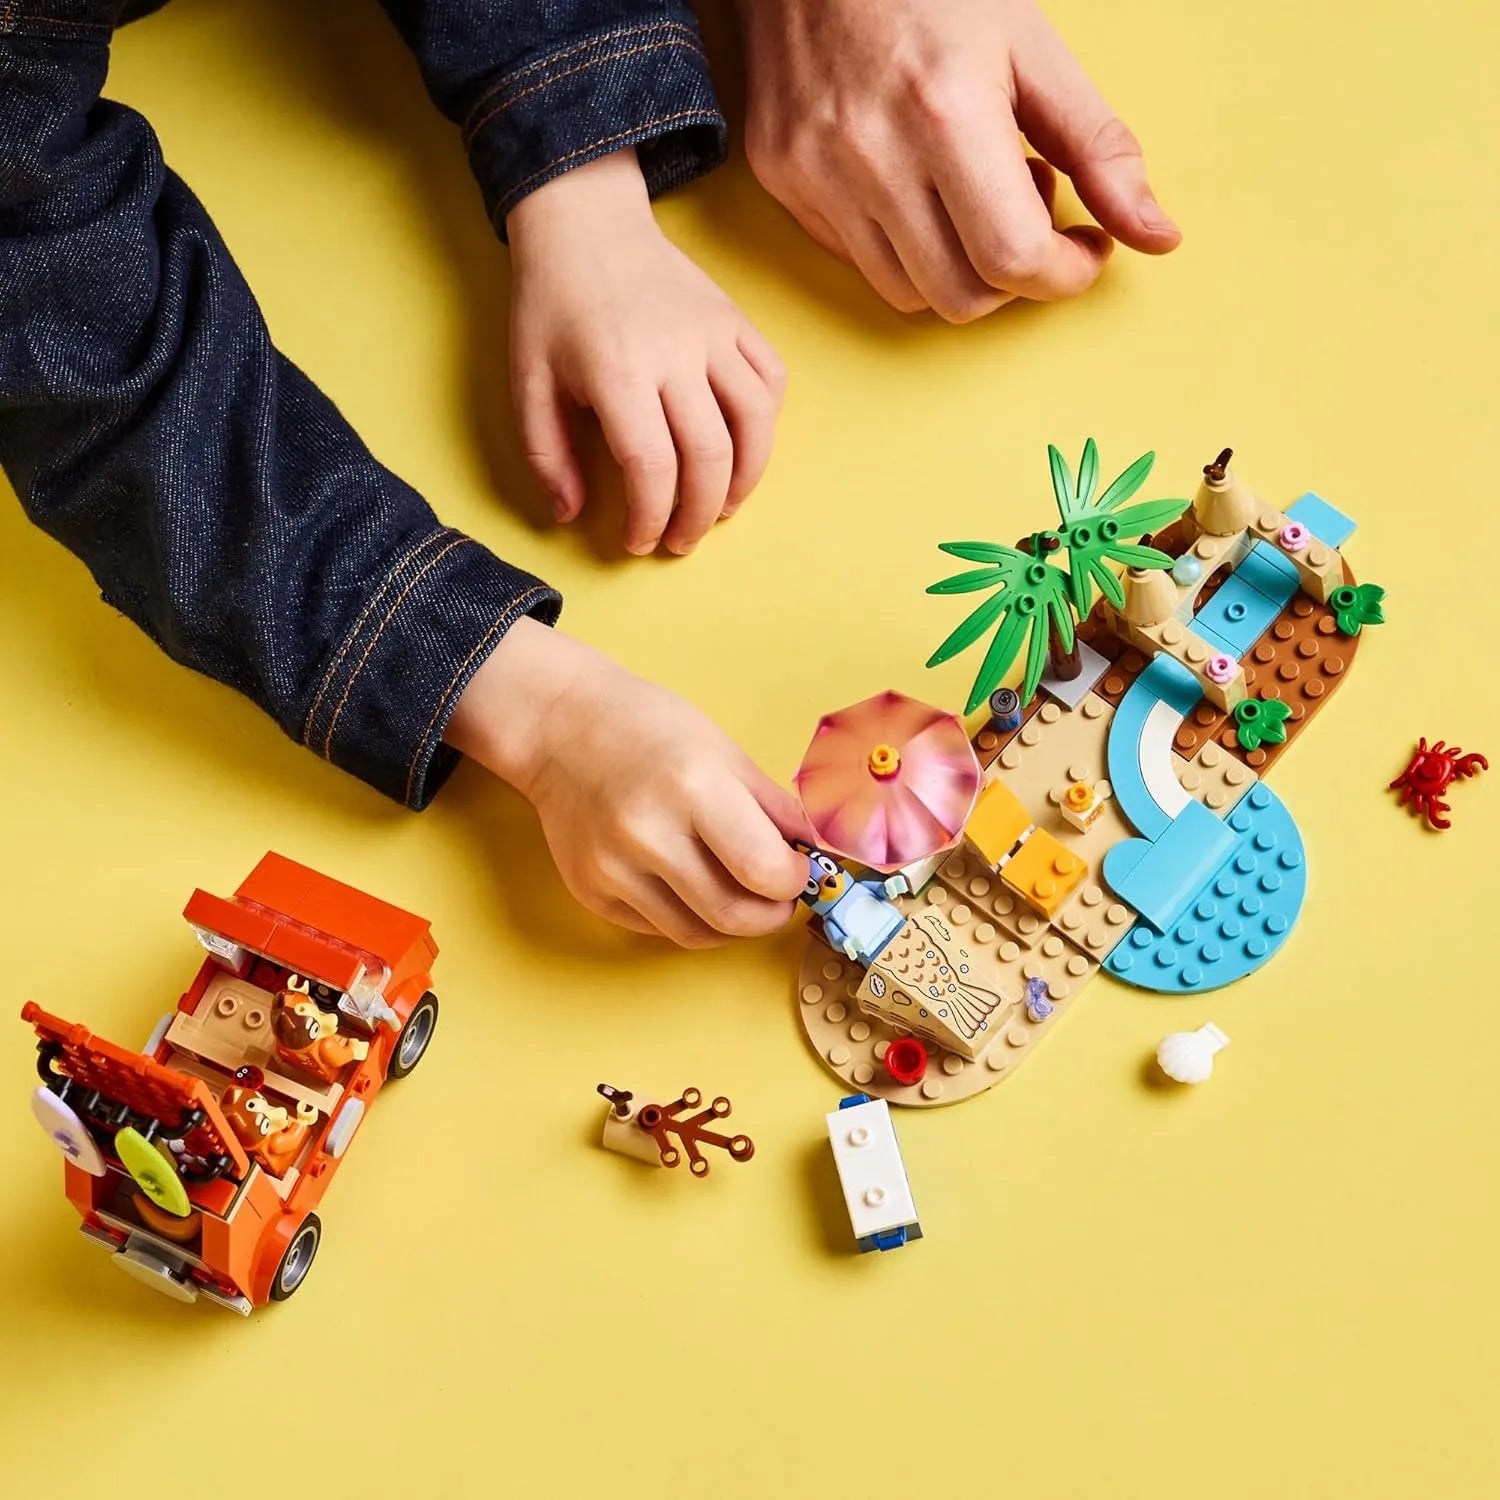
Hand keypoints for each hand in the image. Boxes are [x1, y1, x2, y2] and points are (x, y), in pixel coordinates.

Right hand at [446, 619, 812, 946]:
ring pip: (697, 934)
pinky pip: (657, 928)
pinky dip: (687, 916)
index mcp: (694, 788)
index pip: (764, 871)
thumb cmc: (648, 728)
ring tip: (738, 892)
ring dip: (732, 924)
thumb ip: (775, 808)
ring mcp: (614, 869)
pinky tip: (689, 884)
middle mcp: (649, 835)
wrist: (559, 728)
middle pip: (733, 916)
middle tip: (777, 895)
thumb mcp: (724, 751)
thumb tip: (817, 853)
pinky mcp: (590, 892)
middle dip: (770, 914)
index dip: (794, 880)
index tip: (797, 869)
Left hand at [506, 148, 785, 554]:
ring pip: (755, 422)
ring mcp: (713, 333)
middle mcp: (674, 352)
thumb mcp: (526, 381)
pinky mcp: (735, 319)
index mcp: (617, 371)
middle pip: (709, 456)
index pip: (652, 466)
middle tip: (681, 540)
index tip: (638, 541)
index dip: (650, 517)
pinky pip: (771, 379)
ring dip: (746, 479)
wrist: (584, 222)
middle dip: (698, 515)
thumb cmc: (550, 306)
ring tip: (722, 507)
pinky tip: (742, 447)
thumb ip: (546, 454)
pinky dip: (766, 423)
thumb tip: (570, 515)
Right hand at [734, 0, 1179, 321]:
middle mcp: (872, 154)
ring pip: (910, 295)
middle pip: (963, 295)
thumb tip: (1157, 235)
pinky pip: (859, 263)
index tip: (1083, 248)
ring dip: (958, 267)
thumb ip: (1100, 148)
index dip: (1064, 274)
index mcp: (946, 112)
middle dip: (1014, 277)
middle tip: (1030, 213)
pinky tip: (918, 187)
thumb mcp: (1034, 49)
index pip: (1014, 259)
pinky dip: (904, 247)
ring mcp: (816, 175)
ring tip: (970, 193)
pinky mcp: (784, 184)